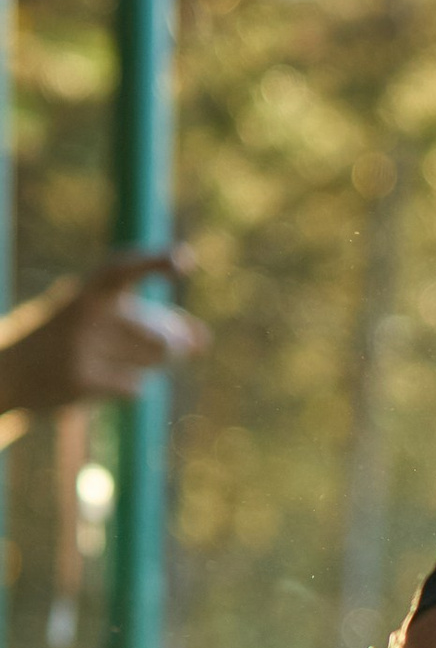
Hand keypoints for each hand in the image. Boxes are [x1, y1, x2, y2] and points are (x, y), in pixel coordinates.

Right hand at [0, 247, 206, 423]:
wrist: (8, 373)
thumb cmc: (65, 339)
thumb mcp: (98, 319)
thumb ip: (151, 322)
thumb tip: (204, 340)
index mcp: (86, 291)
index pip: (123, 270)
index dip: (154, 263)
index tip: (184, 260)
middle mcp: (84, 314)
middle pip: (160, 337)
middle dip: (173, 347)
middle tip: (166, 348)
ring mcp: (81, 348)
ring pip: (152, 362)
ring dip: (147, 365)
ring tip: (112, 359)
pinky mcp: (80, 380)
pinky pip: (135, 387)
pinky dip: (128, 386)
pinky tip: (100, 381)